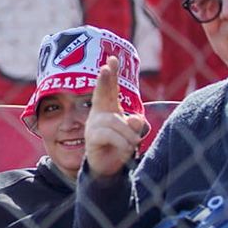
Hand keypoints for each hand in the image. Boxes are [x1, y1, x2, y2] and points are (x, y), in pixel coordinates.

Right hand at [84, 56, 147, 176]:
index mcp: (109, 109)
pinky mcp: (92, 138)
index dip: (111, 75)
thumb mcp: (131, 134)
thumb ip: (135, 125)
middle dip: (104, 80)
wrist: (107, 168)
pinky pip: (111, 136)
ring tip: (132, 144)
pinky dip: (123, 144)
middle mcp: (99, 114)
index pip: (111, 89)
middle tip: (106, 67)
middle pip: (102, 94)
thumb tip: (136, 120)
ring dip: (129, 135)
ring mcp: (94, 125)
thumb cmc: (119, 146)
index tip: (112, 60)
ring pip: (116, 122)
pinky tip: (124, 149)